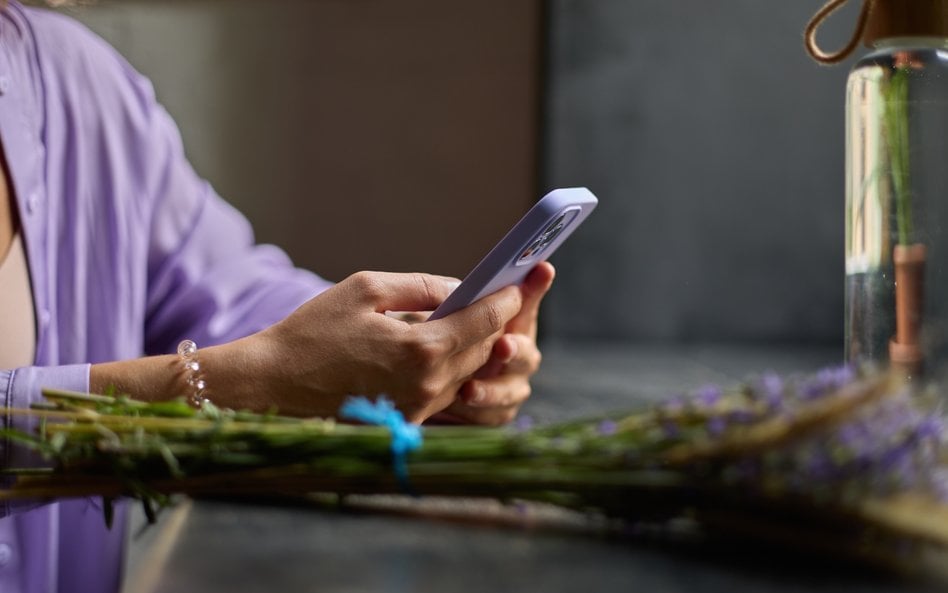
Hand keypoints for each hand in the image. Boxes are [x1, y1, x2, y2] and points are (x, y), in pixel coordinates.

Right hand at [236, 271, 522, 421]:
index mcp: (421, 350)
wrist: (273, 385)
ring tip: (476, 319)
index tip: (519, 283)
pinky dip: (452, 368)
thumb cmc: (313, 332)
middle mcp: (428, 386)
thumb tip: (460, 288)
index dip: (506, 299)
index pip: (484, 322)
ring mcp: (419, 410)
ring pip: (468, 373)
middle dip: (496, 322)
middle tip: (504, 297)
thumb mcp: (366, 289)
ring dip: (476, 346)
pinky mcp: (407, 422)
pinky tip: (445, 348)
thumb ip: (422, 286)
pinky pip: (446, 391)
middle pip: (484, 350)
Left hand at [435, 262, 554, 425]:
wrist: (409, 384)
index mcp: (506, 323)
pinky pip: (495, 416)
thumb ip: (454, 305)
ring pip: (514, 390)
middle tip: (502, 344)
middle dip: (516, 349)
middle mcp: (514, 354)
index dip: (535, 287)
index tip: (542, 268)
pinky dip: (480, 412)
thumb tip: (458, 291)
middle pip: (527, 353)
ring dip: (494, 389)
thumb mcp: (433, 318)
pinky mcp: (493, 413)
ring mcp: (508, 385)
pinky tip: (458, 405)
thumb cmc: (424, 341)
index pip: (525, 301)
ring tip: (469, 389)